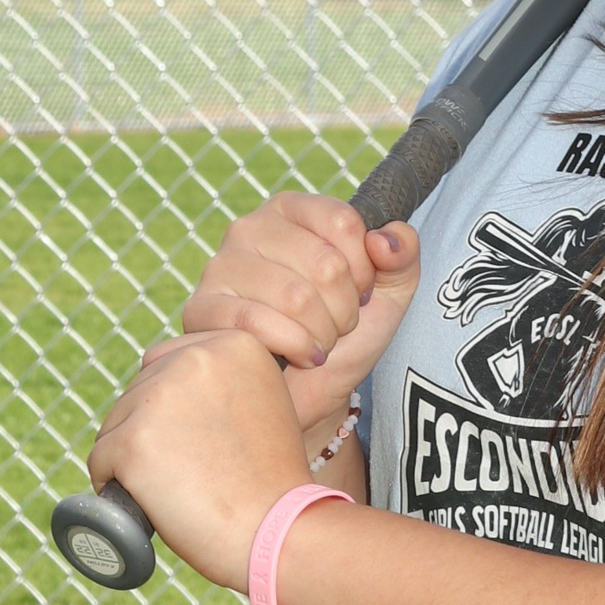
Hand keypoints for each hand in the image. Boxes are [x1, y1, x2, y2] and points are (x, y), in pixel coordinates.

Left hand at [88, 329, 310, 589]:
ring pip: (115, 424)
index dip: (175, 407)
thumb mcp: (263, 404)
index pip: (166, 361)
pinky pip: (100, 460)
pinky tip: (150, 501)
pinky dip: (116, 485)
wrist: (278, 530)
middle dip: (151, 428)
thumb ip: (222, 383)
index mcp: (234, 344)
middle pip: (138, 389)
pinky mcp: (133, 440)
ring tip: (179, 486)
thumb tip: (170, 389)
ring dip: (133, 456)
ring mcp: (159, 397)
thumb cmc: (272, 482)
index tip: (202, 441)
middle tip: (192, 469)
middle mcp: (195, 358)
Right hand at [182, 193, 421, 451]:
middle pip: (324, 263)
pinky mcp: (201, 308)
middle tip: (336, 326)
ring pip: (296, 297)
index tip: (360, 292)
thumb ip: (403, 253)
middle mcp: (250, 228)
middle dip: (345, 310)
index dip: (364, 270)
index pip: (343, 222)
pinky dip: (294, 347)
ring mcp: (220, 266)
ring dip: (322, 333)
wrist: (312, 394)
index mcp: (293, 210)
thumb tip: (383, 240)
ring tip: (317, 341)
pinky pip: (258, 323)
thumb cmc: (346, 335)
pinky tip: (299, 356)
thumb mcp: (389, 292)